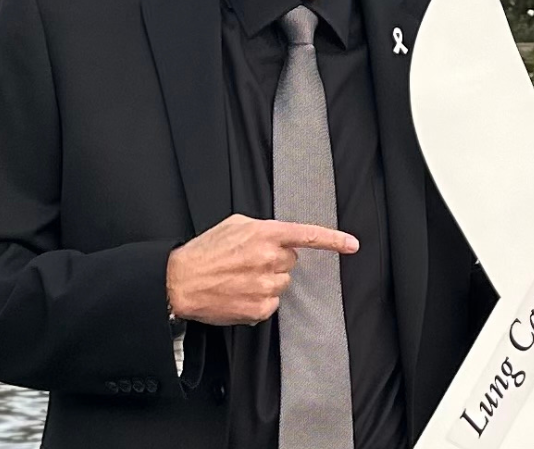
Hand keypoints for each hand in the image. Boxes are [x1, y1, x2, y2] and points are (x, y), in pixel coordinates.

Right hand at [166, 213, 358, 325]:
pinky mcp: (260, 309)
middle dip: (275, 260)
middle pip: (291, 261)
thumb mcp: (234, 225)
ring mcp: (266, 286)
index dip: (333, 240)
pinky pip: (272, 303)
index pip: (306, 235)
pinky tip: (239, 293)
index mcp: (264, 234)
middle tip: (249, 261)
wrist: (181, 281)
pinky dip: (259, 299)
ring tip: (240, 278)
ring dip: (267, 280)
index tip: (352, 244)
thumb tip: (277, 238)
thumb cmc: (205, 251)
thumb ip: (262, 228)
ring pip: (282, 283)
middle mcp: (269, 259)